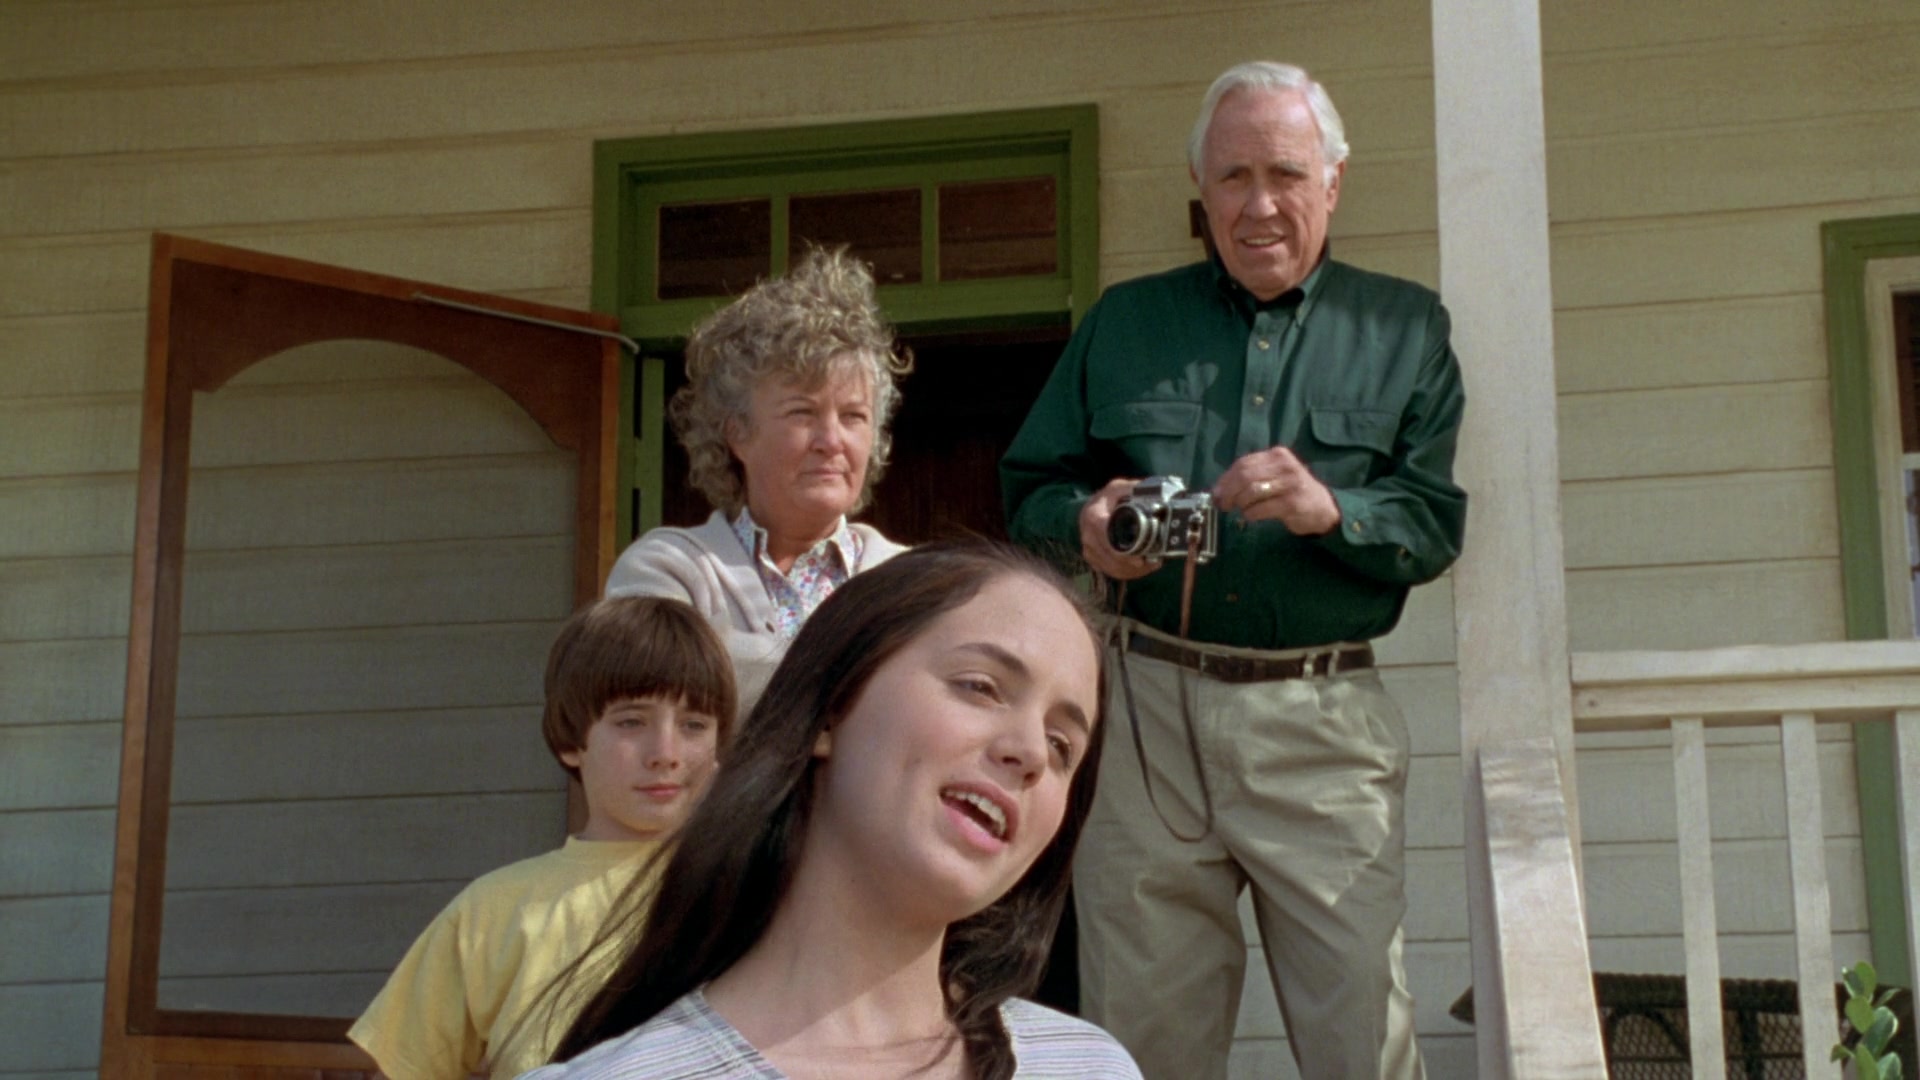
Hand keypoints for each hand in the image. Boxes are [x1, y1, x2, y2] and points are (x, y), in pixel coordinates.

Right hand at [1079, 477, 1160, 580]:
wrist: (1091, 507)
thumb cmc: (1108, 498)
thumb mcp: (1120, 488)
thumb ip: (1135, 489)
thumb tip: (1159, 496)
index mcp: (1093, 516)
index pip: (1107, 538)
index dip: (1123, 552)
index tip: (1140, 558)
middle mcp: (1088, 535)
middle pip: (1111, 559)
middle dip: (1134, 565)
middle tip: (1154, 562)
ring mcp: (1088, 549)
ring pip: (1112, 569)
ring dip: (1134, 571)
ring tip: (1152, 565)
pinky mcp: (1092, 558)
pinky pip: (1110, 571)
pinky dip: (1127, 572)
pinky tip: (1142, 568)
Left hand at [1213, 447, 1340, 534]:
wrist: (1323, 508)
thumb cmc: (1293, 492)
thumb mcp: (1275, 476)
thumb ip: (1251, 477)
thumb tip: (1218, 490)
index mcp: (1277, 455)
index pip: (1243, 463)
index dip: (1225, 480)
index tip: (1216, 493)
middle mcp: (1285, 465)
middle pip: (1245, 476)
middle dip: (1228, 492)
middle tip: (1222, 505)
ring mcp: (1290, 484)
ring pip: (1251, 491)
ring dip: (1239, 503)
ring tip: (1239, 510)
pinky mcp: (1292, 503)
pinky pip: (1261, 508)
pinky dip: (1250, 514)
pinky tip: (1251, 516)